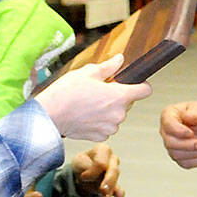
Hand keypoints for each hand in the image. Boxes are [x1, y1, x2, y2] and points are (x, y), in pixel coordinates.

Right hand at [35, 54, 151, 140]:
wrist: (50, 115)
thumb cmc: (67, 92)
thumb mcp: (88, 72)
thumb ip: (109, 67)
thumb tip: (120, 60)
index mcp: (119, 96)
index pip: (145, 90)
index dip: (141, 85)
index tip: (134, 83)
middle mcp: (119, 114)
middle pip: (127, 103)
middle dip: (117, 96)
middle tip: (98, 91)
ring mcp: (110, 128)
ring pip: (116, 115)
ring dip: (108, 110)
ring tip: (89, 103)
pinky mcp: (100, 136)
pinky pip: (106, 127)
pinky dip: (99, 121)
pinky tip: (85, 115)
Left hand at [72, 143, 123, 196]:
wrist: (79, 174)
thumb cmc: (81, 164)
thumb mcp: (79, 164)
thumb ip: (89, 170)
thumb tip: (100, 181)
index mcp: (103, 150)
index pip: (101, 163)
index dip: (92, 172)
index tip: (83, 176)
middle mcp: (112, 159)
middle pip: (113, 171)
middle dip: (108, 181)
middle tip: (102, 190)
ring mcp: (115, 171)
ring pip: (115, 181)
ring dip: (110, 189)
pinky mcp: (115, 184)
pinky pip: (118, 188)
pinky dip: (117, 192)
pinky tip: (118, 195)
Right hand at [159, 101, 196, 168]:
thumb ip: (195, 113)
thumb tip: (187, 117)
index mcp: (169, 115)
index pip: (168, 124)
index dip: (178, 131)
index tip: (191, 133)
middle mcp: (167, 131)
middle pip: (170, 143)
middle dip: (187, 145)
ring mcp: (172, 145)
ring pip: (176, 155)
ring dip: (194, 154)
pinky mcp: (179, 156)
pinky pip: (184, 163)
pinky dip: (196, 161)